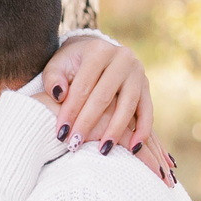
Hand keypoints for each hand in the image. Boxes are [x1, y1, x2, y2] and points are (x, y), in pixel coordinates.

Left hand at [39, 35, 174, 186]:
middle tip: (74, 144)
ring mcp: (137, 72)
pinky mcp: (146, 86)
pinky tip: (134, 148)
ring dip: (115, 130)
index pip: (83, 86)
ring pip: (128, 104)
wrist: (95, 53)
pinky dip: (143, 130)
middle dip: (88, 123)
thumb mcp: (57, 65)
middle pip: (104, 96)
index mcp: (98, 51)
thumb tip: (59, 95)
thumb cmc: (71, 64)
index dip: (71, 111)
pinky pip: (147, 110)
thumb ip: (53, 78)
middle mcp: (122, 58)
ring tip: (102, 150)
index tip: (60, 133)